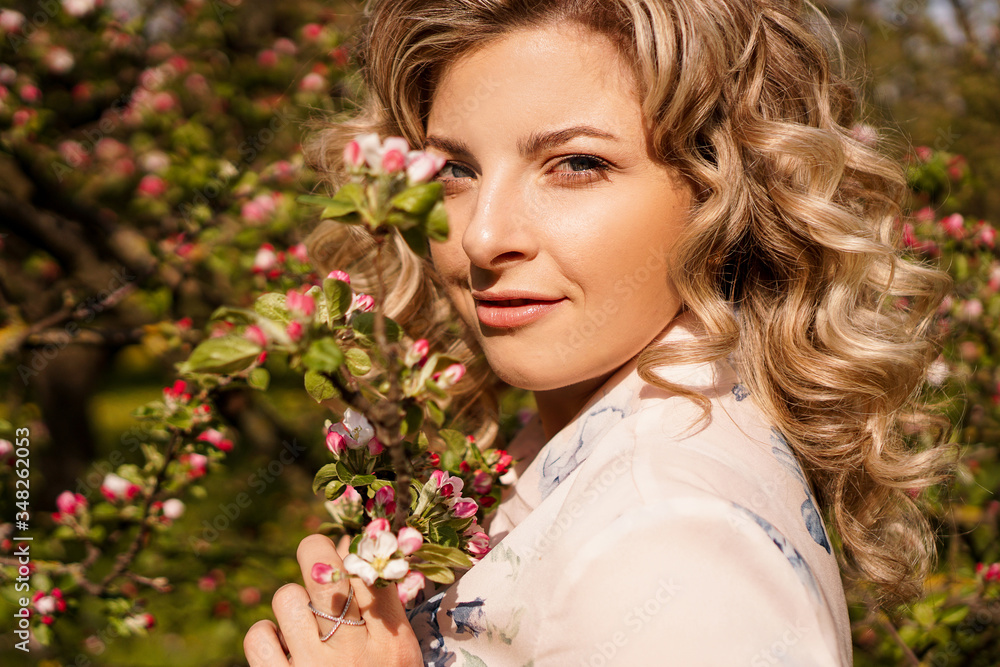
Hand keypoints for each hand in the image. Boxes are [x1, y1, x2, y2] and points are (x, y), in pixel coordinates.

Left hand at [244, 533, 422, 665]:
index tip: (346, 554)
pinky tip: (281, 646)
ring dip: (292, 603)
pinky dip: (266, 636)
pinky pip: (258, 636)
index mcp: (391, 643)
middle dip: (315, 549)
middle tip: (315, 552)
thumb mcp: (399, 658)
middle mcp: (353, 652)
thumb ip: (383, 613)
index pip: (371, 572)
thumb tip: (349, 553)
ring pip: (287, 597)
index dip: (354, 552)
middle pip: (324, 571)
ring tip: (302, 621)